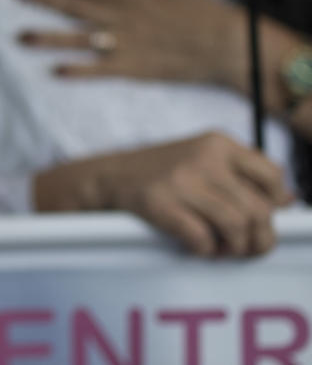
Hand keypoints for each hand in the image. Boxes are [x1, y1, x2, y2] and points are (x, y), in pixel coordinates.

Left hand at [16, 0, 303, 110]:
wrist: (226, 44)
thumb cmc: (203, 12)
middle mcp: (122, 16)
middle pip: (76, 4)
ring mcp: (125, 42)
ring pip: (79, 38)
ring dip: (49, 37)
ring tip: (21, 37)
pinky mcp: (132, 67)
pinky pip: (99, 68)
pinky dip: (78, 70)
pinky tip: (55, 71)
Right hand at [38, 132, 292, 256]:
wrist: (105, 176)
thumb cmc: (159, 172)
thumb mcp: (201, 159)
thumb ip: (241, 175)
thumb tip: (287, 200)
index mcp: (218, 142)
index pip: (272, 175)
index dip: (274, 204)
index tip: (259, 218)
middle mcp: (204, 157)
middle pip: (258, 208)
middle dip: (258, 238)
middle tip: (245, 248)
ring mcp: (181, 179)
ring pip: (236, 225)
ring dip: (234, 248)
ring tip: (222, 251)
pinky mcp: (160, 202)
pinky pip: (202, 238)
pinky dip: (205, 250)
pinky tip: (197, 248)